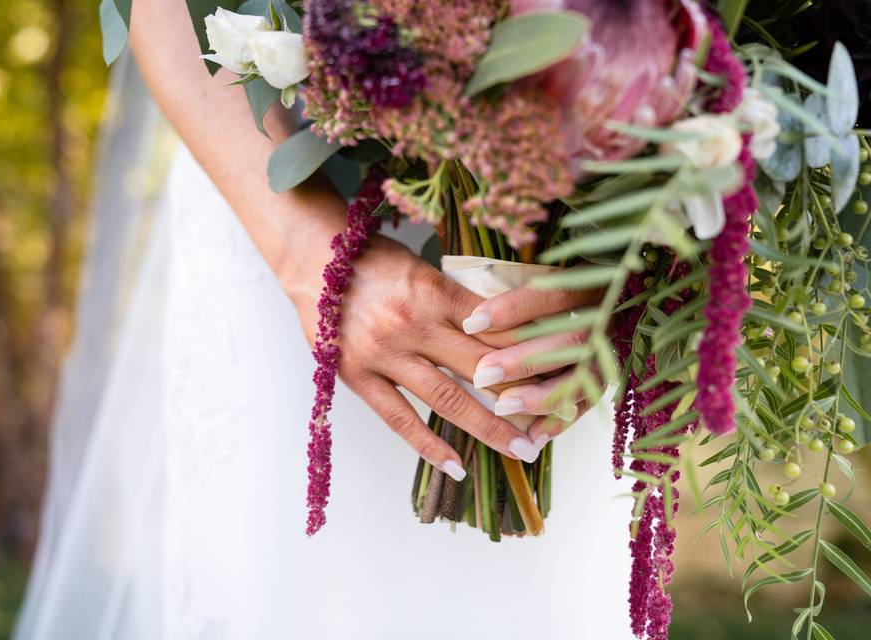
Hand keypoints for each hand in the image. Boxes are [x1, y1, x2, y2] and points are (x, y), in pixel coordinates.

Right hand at [289, 236, 545, 479]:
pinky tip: (458, 466)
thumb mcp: (424, 267)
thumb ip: (459, 301)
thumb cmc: (372, 259)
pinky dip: (430, 445)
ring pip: (448, 398)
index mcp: (435, 290)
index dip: (533, 352)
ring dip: (489, 428)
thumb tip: (507, 331)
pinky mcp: (357, 376)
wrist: (311, 258)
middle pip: (482, 366)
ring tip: (522, 451)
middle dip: (524, 395)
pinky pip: (399, 419)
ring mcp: (384, 353)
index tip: (564, 374)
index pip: (497, 328)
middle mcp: (413, 323)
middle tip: (559, 422)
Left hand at [461, 281, 602, 446]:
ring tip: (504, 406)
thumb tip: (491, 277)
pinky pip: (589, 402)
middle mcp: (611, 314)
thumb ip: (524, 273)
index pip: (556, 293)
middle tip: (484, 374)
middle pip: (573, 339)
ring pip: (586, 376)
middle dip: (526, 359)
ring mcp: (614, 347)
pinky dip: (561, 419)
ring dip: (543, 395)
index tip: (472, 322)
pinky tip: (533, 434)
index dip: (514, 308)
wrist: (611, 298)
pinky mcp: (608, 376)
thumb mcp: (543, 274)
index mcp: (594, 280)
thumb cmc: (550, 290)